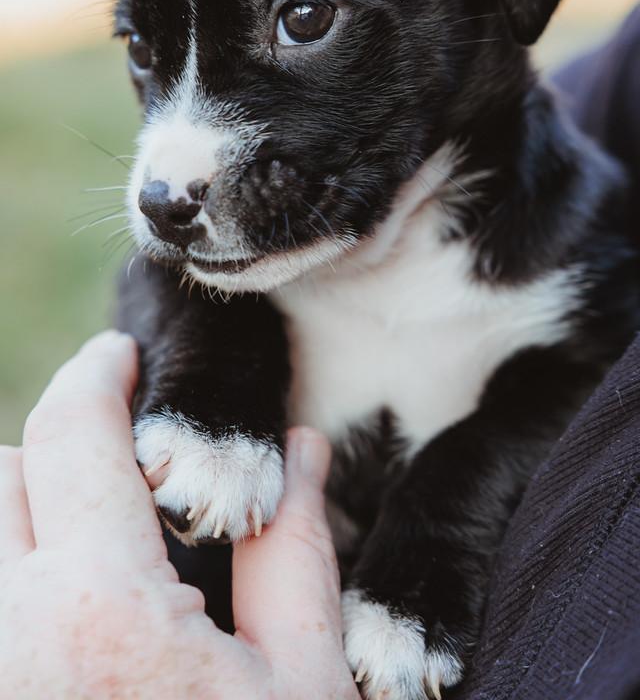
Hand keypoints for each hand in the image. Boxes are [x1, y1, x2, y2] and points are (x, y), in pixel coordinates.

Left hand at [0, 331, 357, 698]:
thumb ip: (296, 551)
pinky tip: (83, 608)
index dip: (98, 372)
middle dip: (60, 449)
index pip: (71, 430)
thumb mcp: (307, 678)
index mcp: (104, 603)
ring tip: (104, 538)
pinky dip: (24, 577)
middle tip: (125, 464)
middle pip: (3, 475)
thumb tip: (300, 450)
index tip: (121, 355)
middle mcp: (16, 637)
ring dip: (31, 514)